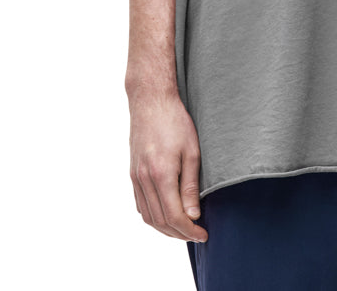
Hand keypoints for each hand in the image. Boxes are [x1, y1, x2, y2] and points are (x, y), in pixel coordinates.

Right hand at [129, 90, 208, 242]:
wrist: (150, 101)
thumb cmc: (175, 122)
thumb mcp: (192, 151)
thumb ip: (190, 186)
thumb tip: (193, 216)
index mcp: (161, 174)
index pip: (175, 216)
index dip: (190, 231)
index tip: (204, 235)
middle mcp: (144, 180)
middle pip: (160, 221)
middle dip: (179, 234)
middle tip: (197, 235)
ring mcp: (136, 178)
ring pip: (148, 216)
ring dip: (165, 229)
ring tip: (183, 229)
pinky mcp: (132, 174)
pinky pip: (140, 205)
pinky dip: (153, 217)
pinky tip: (166, 216)